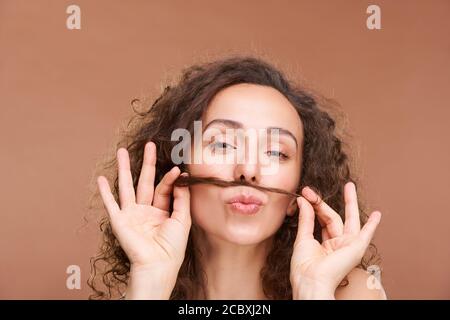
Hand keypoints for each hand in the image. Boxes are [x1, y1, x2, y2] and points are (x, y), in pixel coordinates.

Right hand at [97, 142, 190, 297]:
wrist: (158, 264)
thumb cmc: (173, 246)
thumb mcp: (183, 219)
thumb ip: (182, 198)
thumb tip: (183, 178)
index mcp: (161, 211)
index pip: (164, 188)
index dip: (170, 178)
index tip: (177, 169)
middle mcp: (145, 210)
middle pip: (145, 181)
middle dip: (147, 163)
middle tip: (149, 145)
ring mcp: (131, 214)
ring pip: (127, 186)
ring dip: (124, 169)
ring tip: (122, 151)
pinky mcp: (120, 220)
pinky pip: (111, 204)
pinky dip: (105, 192)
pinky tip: (102, 178)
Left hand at [290, 182, 380, 298]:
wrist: (311, 280)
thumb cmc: (304, 267)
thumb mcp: (303, 238)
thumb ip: (306, 218)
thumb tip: (304, 200)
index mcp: (326, 245)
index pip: (321, 219)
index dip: (313, 206)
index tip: (305, 194)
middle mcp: (338, 245)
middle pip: (333, 217)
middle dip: (325, 202)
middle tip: (315, 189)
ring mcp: (348, 246)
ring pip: (349, 220)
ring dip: (349, 202)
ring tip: (349, 186)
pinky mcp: (356, 248)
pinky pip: (366, 235)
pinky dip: (372, 225)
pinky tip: (377, 215)